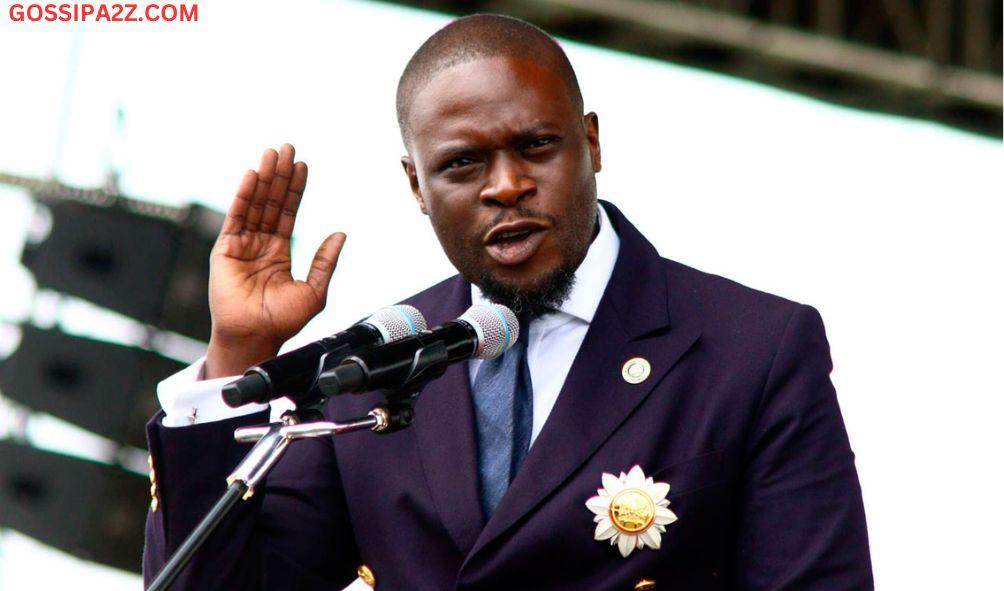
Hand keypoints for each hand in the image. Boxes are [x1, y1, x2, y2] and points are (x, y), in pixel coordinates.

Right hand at [204, 144, 345, 378]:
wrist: (256, 336)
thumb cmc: (283, 321)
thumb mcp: (314, 290)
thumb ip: (325, 261)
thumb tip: (340, 234)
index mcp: (279, 252)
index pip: (288, 212)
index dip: (295, 189)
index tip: (302, 165)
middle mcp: (260, 244)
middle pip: (272, 202)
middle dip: (280, 175)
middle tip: (287, 148)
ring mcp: (242, 244)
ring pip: (255, 204)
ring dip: (264, 178)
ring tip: (272, 154)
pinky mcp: (226, 249)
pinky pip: (236, 216)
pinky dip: (244, 195)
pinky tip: (252, 176)